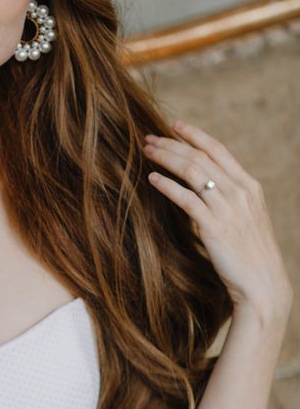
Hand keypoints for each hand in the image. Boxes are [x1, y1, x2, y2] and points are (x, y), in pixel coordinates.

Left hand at [143, 119, 292, 322]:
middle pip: (200, 157)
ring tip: (147, 153)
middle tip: (149, 138)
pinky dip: (168, 186)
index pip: (218, 150)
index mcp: (249, 186)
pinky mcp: (216, 227)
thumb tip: (200, 179)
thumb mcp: (245, 215)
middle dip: (172, 144)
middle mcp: (241, 193)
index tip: (174, 124)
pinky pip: (187, 199)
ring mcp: (229, 209)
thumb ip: (227, 194)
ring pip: (193, 172)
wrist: (262, 285)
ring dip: (166, 159)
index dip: (195, 134)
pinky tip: (152, 179)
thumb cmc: (248, 251)